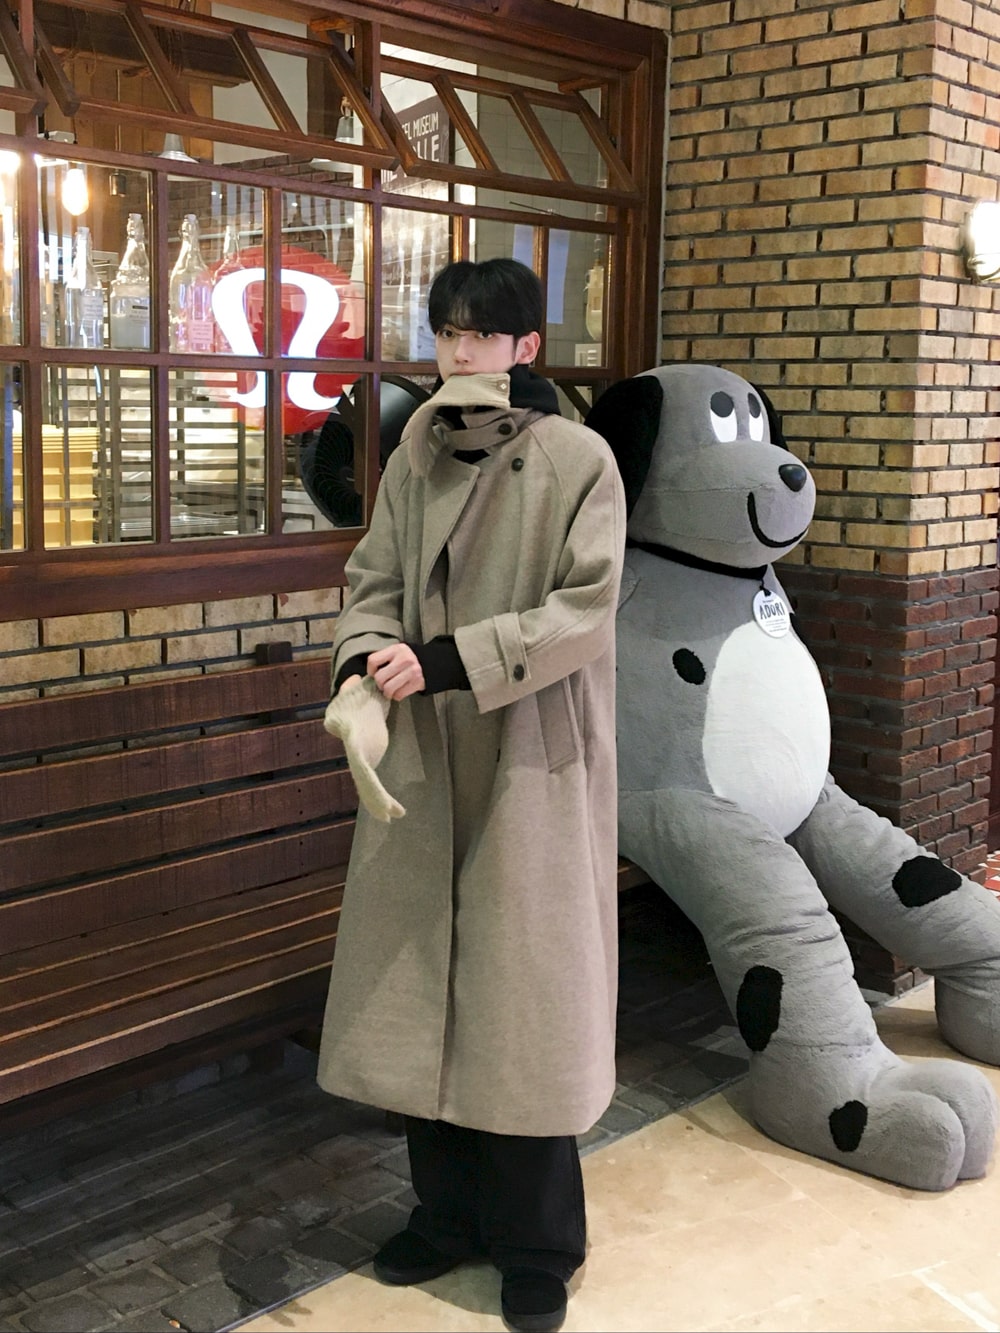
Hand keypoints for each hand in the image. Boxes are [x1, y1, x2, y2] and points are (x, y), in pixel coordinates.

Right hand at [323, 676, 404, 821]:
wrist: (355, 701)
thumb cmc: (354, 696)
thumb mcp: (354, 690)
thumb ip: (354, 687)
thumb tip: (357, 680)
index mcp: (352, 739)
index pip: (358, 760)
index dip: (365, 774)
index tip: (373, 785)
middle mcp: (355, 754)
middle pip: (364, 779)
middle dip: (375, 797)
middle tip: (389, 815)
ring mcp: (361, 760)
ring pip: (368, 785)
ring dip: (379, 802)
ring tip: (396, 815)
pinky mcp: (369, 761)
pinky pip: (374, 782)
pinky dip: (381, 796)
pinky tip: (393, 810)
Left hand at [367, 643, 424, 701]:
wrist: (431, 663)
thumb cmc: (408, 660)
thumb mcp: (397, 653)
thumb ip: (384, 659)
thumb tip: (370, 675)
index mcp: (396, 649)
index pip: (373, 660)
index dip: (370, 670)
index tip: (373, 674)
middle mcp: (404, 659)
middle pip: (380, 677)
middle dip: (379, 684)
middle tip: (383, 684)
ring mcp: (412, 671)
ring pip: (388, 688)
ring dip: (387, 692)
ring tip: (389, 690)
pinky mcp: (417, 682)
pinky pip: (399, 694)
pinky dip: (397, 696)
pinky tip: (399, 691)